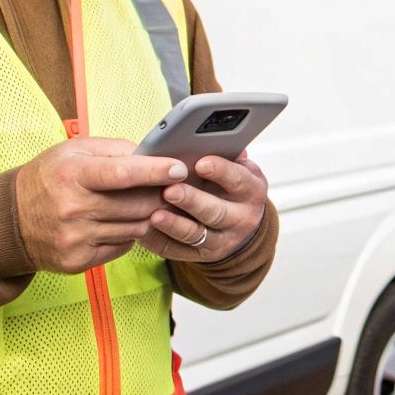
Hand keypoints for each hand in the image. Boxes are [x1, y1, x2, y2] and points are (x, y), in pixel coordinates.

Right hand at [13, 136, 189, 273]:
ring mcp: (75, 238)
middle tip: (170, 188)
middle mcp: (73, 208)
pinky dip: (128, 234)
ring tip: (143, 204)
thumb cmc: (46, 178)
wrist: (8, 221)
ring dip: (147, 216)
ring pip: (134, 228)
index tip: (180, 168)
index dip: (156, 171)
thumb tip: (152, 154)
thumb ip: (114, 149)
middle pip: (136, 205)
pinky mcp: (77, 261)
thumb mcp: (72, 151)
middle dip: (159, 195)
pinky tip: (119, 222)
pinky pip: (122, 247)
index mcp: (72, 175)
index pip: (123, 174)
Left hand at [139, 149, 267, 262]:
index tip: (201, 163)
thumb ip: (229, 156)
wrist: (242, 227)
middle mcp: (240, 218)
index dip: (220, 171)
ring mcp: (222, 240)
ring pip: (196, 235)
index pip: (238, 180)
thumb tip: (220, 138)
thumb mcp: (240, 171)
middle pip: (216, 211)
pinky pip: (178, 251)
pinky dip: (159, 241)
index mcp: (251, 191)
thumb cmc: (233, 189)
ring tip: (154, 215)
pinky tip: (143, 231)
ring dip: (174, 225)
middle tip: (170, 190)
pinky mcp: (201, 256)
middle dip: (192, 200)